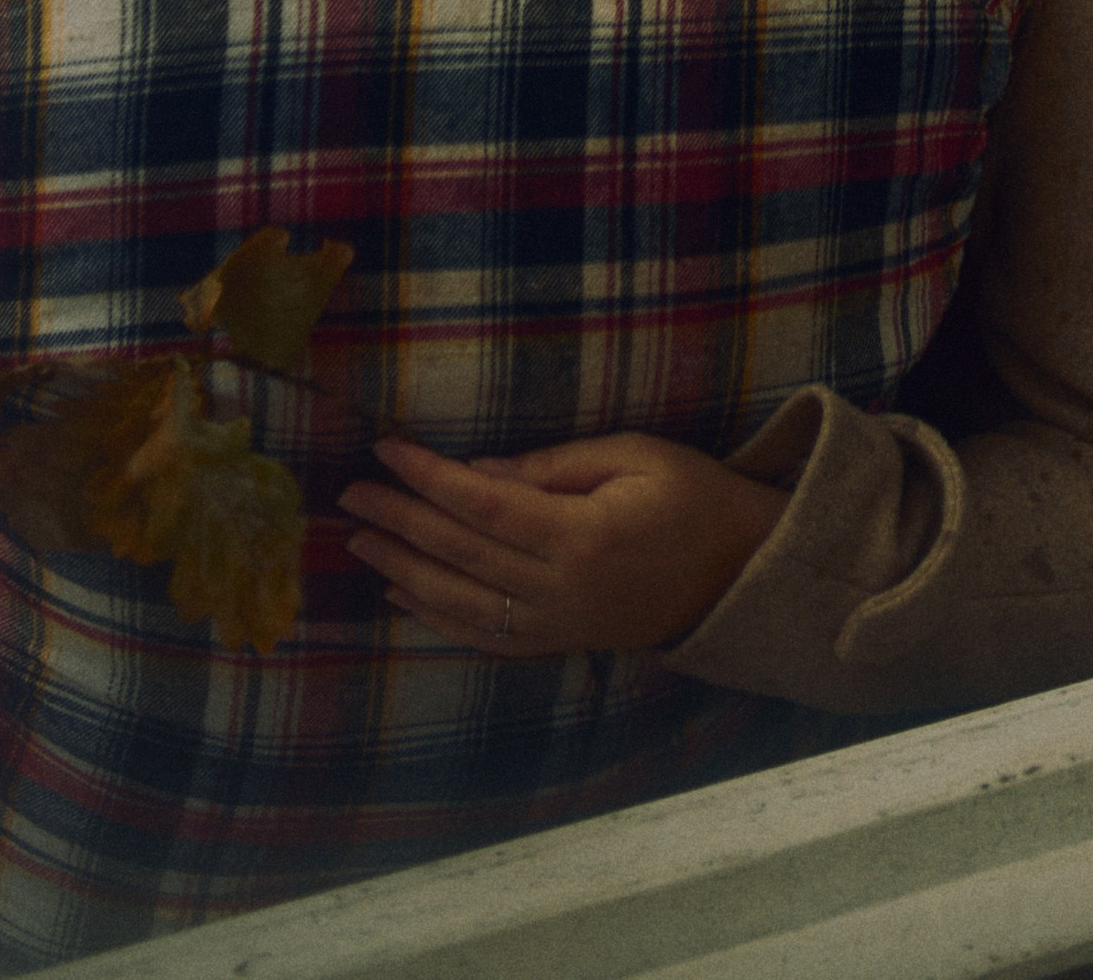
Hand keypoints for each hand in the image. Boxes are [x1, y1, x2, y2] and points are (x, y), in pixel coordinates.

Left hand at [339, 429, 784, 657]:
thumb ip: (552, 467)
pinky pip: (483, 636)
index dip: (430, 478)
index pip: (484, 506)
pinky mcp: (558, 642)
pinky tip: (404, 593)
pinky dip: (436, 616)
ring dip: (404, 571)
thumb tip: (477, 470)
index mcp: (580, 538)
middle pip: (461, 555)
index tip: (387, 450)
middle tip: (352, 494)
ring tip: (360, 542)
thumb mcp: (633, 456)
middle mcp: (559, 591)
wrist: (739, 574)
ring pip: (460, 603)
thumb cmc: (693, 497)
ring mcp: (556, 625)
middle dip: (401, 521)